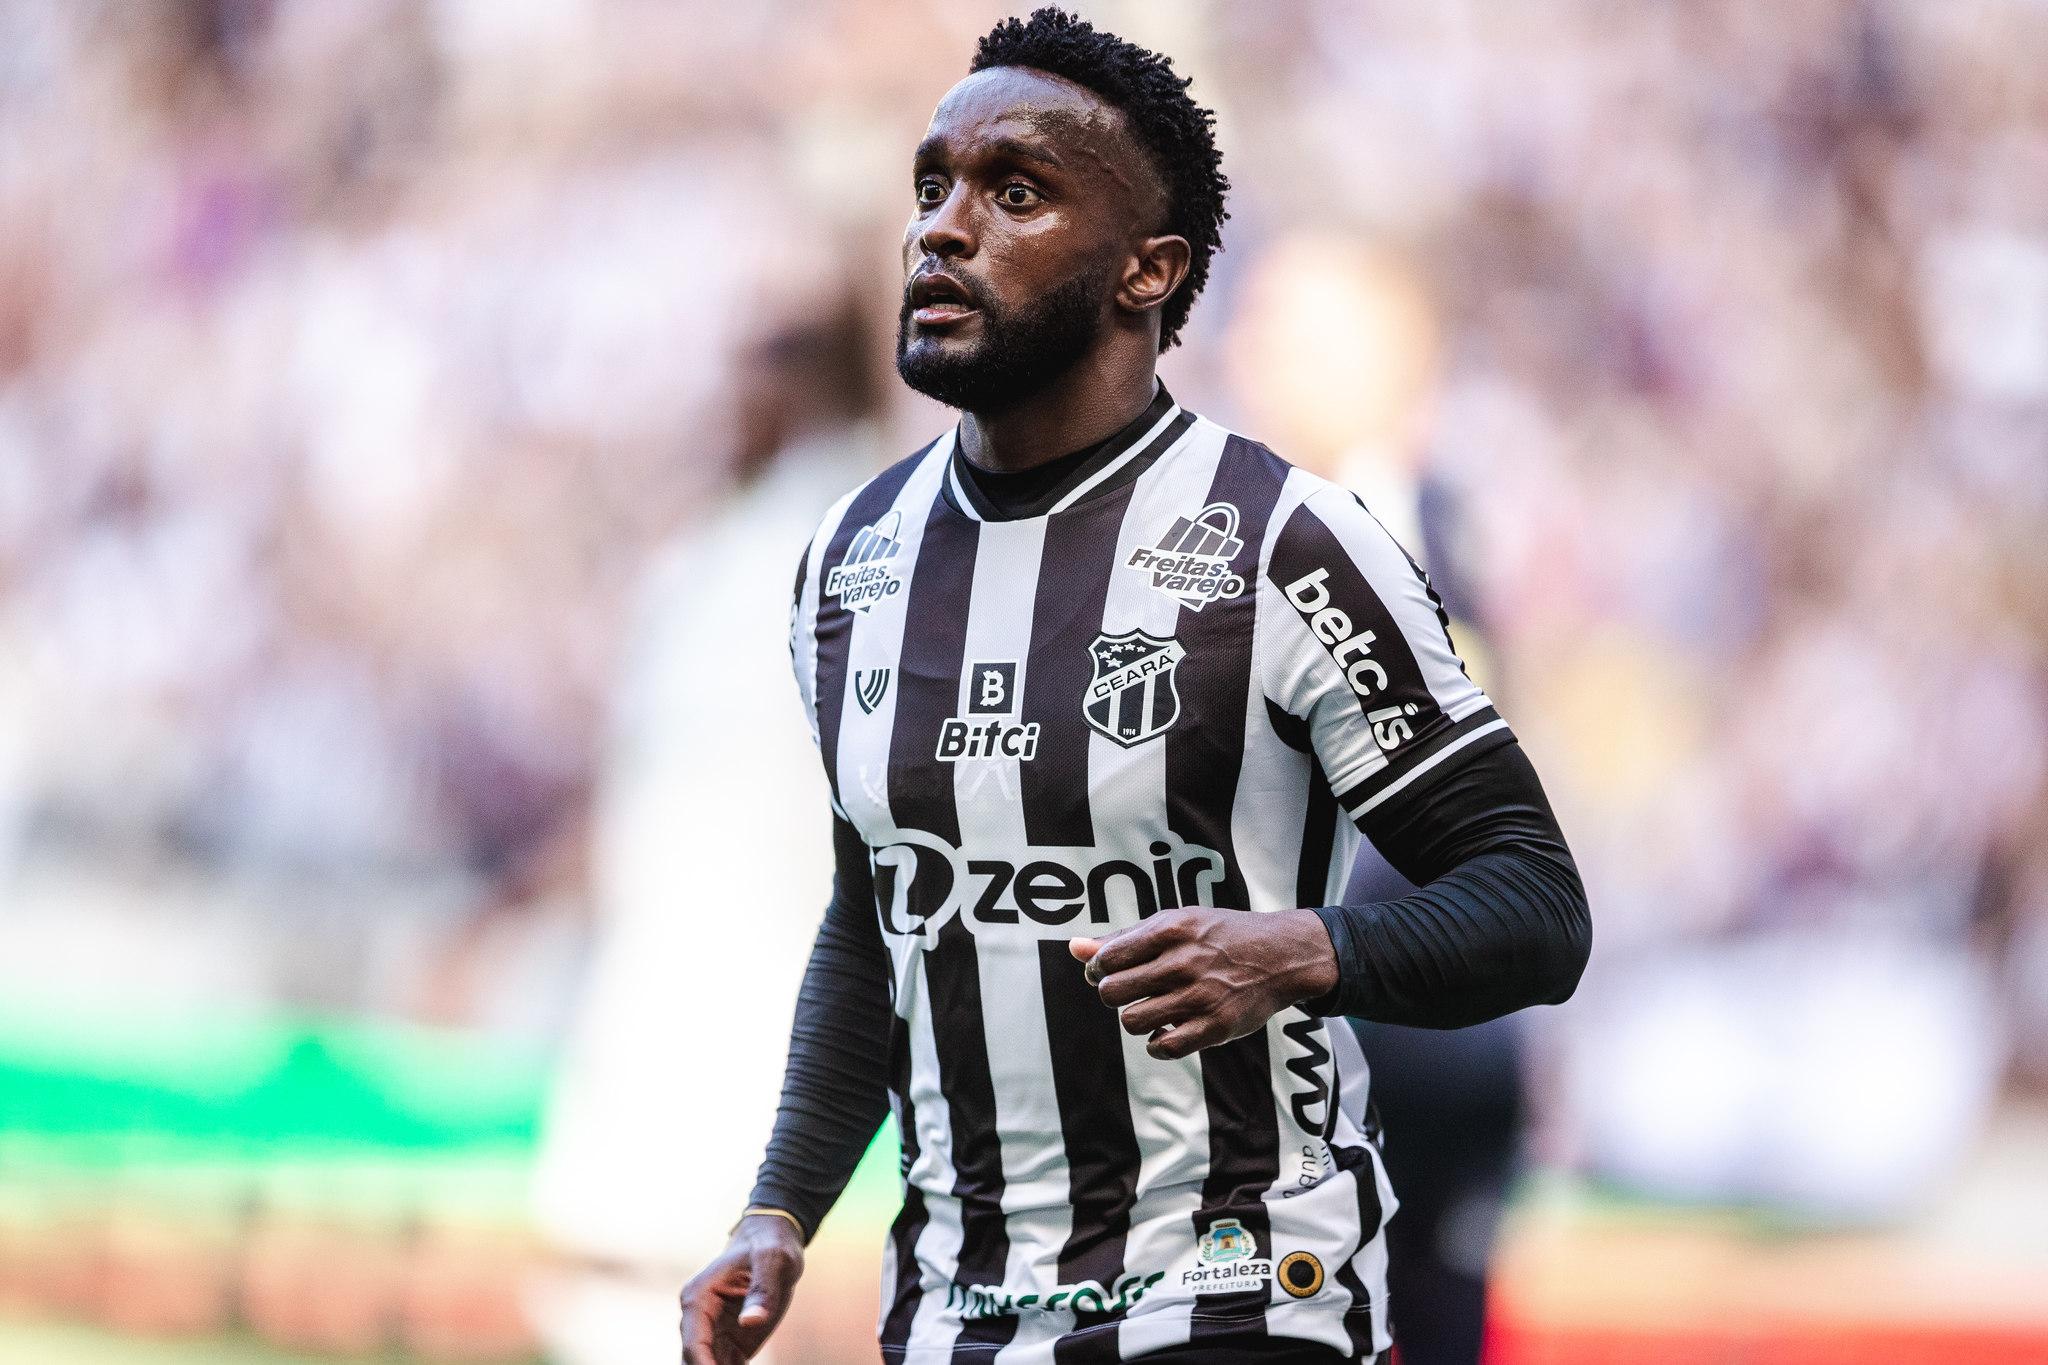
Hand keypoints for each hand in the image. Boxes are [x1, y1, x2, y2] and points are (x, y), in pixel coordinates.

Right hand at [679, 1213, 804, 1364]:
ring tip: (743, 1364)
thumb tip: (751, 1322)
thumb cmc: (770, 1245)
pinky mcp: (729, 1342)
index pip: (693, 1344)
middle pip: (694, 1361)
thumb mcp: (774, 1260)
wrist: (772, 1241)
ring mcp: (712, 1331)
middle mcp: (698, 1317)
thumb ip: (763, 1290)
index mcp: (698, 1297)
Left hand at [1069, 907, 1338, 1059]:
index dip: (1099, 970)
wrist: (1280, 955)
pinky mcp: (1216, 1026)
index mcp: (1170, 930)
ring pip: (1131, 1021)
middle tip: (1130, 990)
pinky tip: (1166, 1029)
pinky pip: (1163, 1047)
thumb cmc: (1218, 937)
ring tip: (1150, 1008)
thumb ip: (1123, 938)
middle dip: (1113, 994)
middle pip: (1112, 992)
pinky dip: (1156, 1043)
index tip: (1110, 972)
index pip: (1106, 959)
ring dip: (1134, 1018)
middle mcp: (1184, 962)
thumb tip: (1074, 949)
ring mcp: (1201, 996)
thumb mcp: (1174, 924)